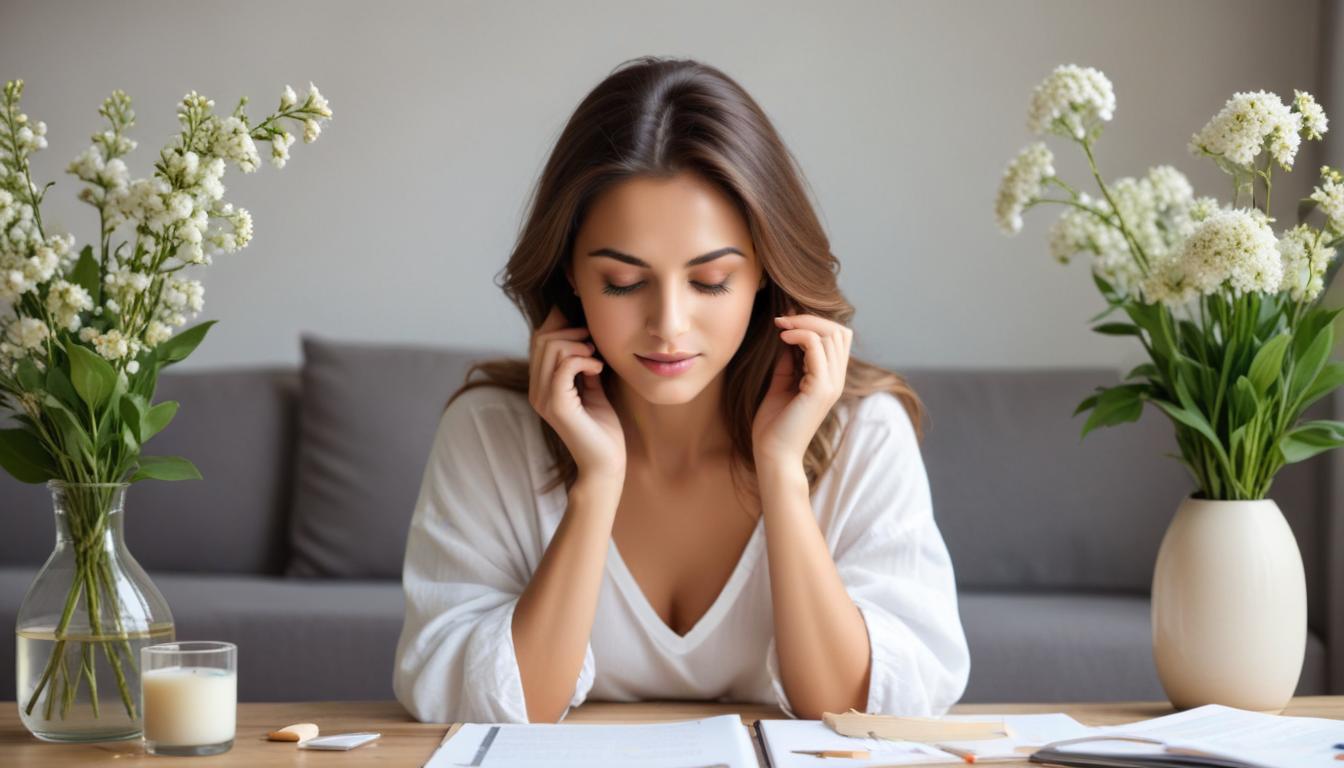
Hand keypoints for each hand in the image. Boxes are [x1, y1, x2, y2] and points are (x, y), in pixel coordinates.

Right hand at [528, 306, 625, 481]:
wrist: (605, 463)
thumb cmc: (602, 429)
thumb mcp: (592, 388)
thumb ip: (583, 366)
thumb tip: (585, 338)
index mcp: (541, 384)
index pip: (538, 339)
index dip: (560, 324)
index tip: (586, 328)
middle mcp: (536, 390)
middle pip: (541, 338)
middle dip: (571, 331)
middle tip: (593, 343)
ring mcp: (544, 398)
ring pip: (551, 348)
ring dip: (579, 345)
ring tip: (595, 358)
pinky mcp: (557, 405)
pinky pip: (564, 366)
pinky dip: (584, 360)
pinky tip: (598, 369)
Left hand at [751, 313, 851, 466]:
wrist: (773, 455)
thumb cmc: (774, 426)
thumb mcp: (782, 385)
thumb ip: (789, 363)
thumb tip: (788, 337)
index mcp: (830, 380)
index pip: (838, 338)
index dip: (815, 322)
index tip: (786, 321)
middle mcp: (836, 380)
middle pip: (838, 331)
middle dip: (810, 318)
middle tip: (782, 320)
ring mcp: (831, 384)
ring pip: (831, 334)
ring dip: (803, 323)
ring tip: (781, 327)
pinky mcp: (820, 389)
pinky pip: (817, 347)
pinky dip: (800, 335)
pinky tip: (782, 338)